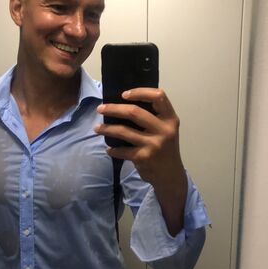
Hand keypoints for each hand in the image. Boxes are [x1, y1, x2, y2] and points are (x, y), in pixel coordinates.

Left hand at [95, 88, 186, 234]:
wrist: (171, 176)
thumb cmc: (165, 149)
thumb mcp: (167, 131)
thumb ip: (154, 118)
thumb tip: (124, 104)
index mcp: (170, 119)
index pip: (158, 96)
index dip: (140, 92)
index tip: (124, 94)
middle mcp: (164, 129)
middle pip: (134, 111)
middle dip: (113, 108)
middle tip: (100, 109)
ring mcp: (153, 144)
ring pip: (123, 131)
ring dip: (106, 129)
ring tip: (97, 128)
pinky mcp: (143, 157)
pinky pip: (122, 150)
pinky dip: (113, 150)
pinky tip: (109, 150)